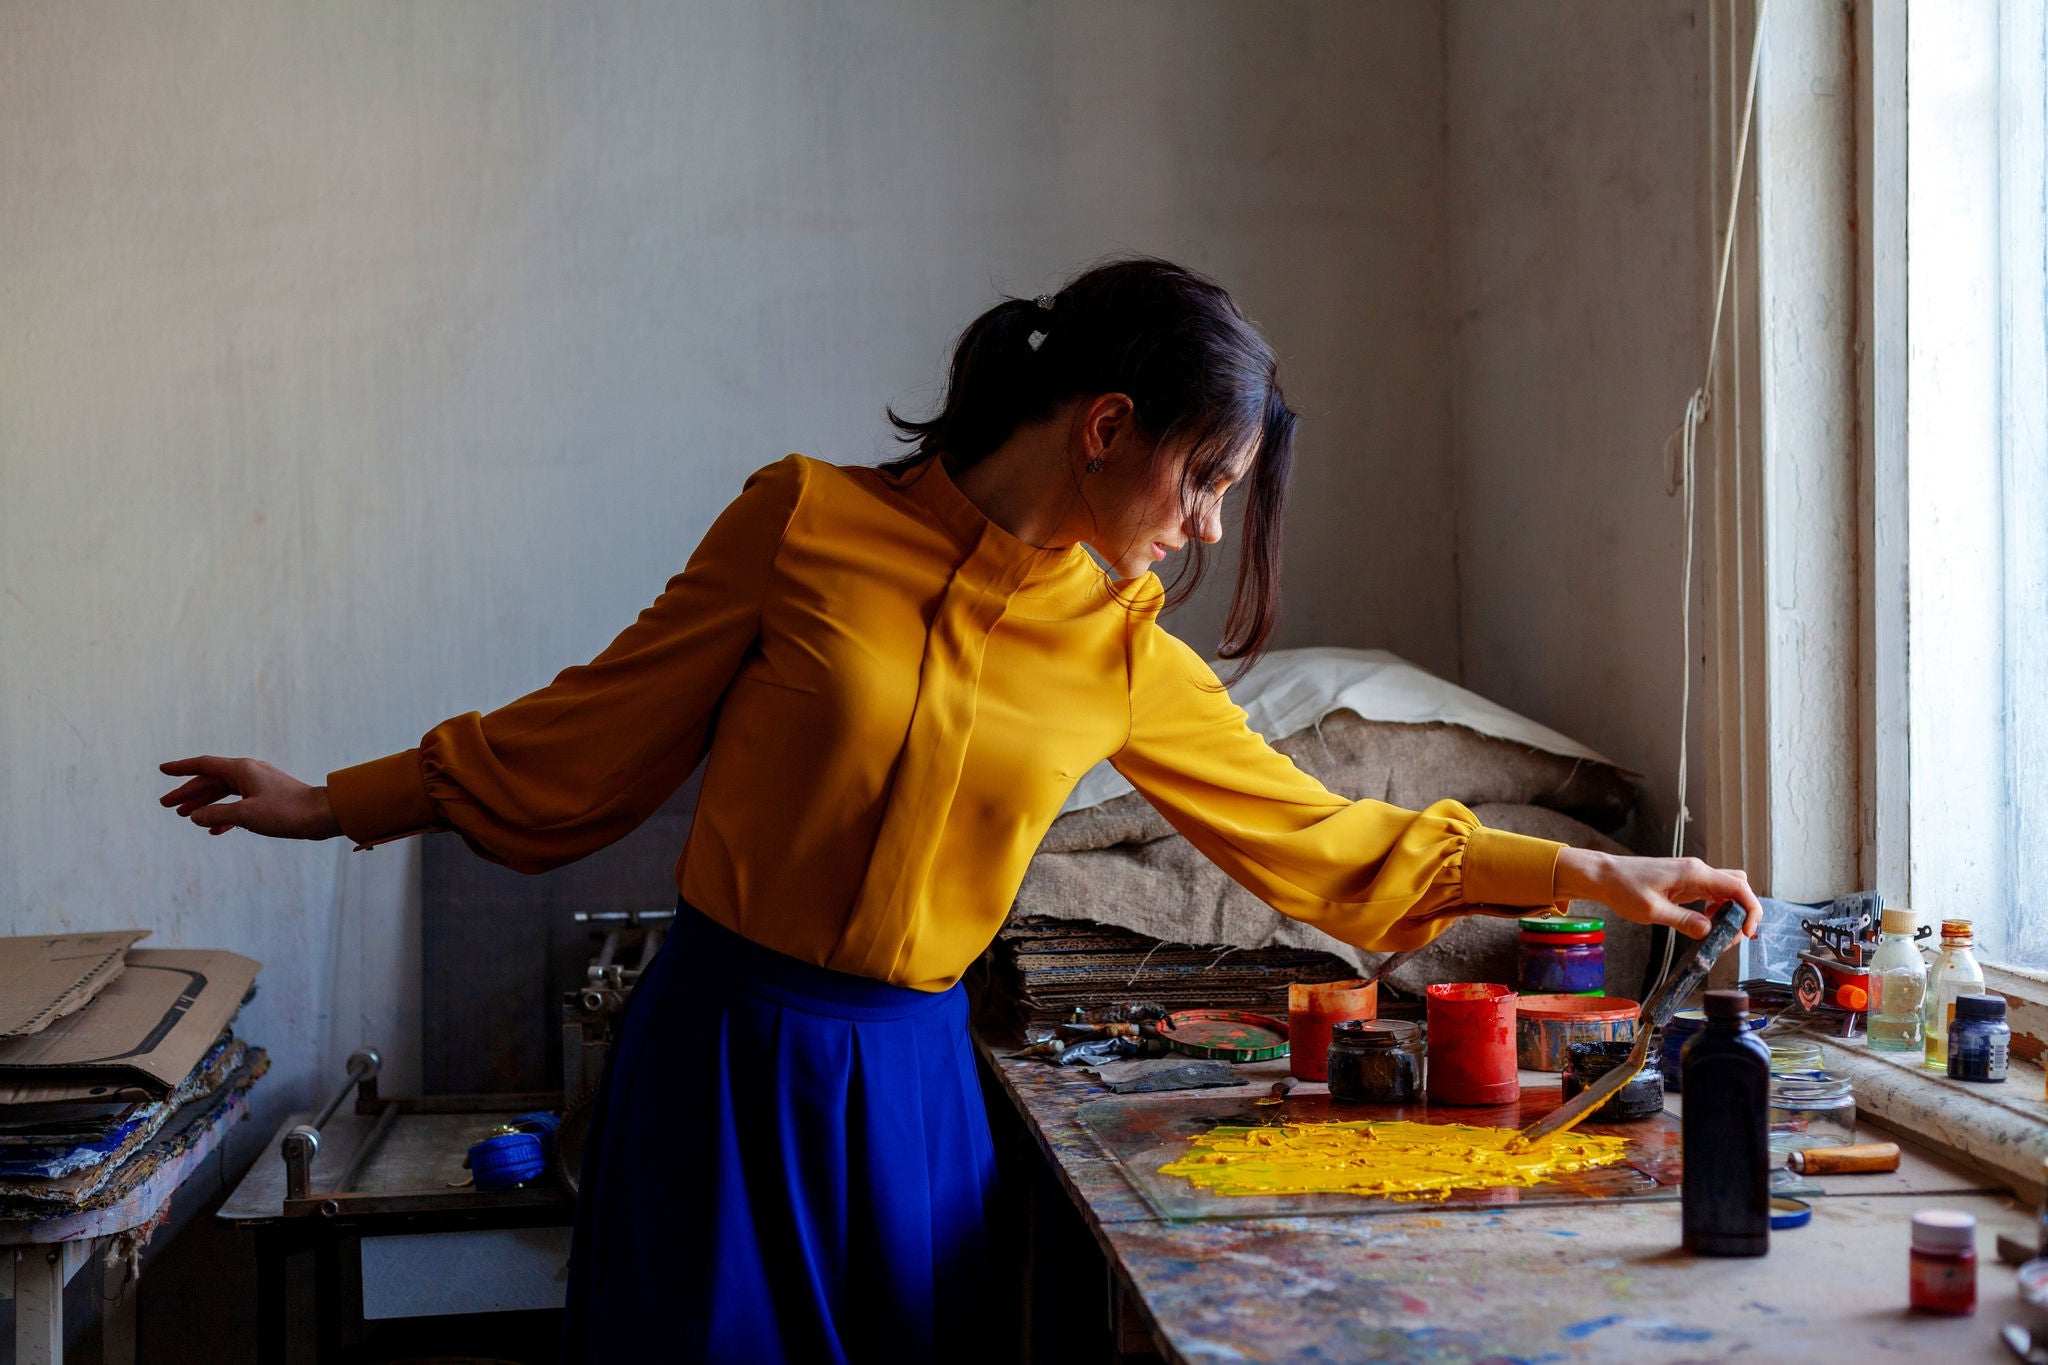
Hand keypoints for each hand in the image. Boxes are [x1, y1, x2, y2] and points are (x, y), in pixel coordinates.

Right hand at [158, 756, 342, 840]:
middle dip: (187, 793)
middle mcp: (249, 773)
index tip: (162, 769)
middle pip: (211, 780)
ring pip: (224, 793)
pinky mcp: (268, 799)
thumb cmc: (286, 812)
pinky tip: (215, 830)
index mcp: (241, 770)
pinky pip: (239, 804)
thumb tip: (195, 817)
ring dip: (204, 804)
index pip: (204, 765)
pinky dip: (225, 815)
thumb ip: (216, 814)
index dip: (181, 768)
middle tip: (165, 805)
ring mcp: (259, 785)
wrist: (322, 815)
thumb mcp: (245, 815)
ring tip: (184, 817)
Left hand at [1553, 848, 1762, 940]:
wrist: (1604, 875)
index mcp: (1693, 873)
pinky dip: (1717, 908)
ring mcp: (1692, 875)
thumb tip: (1709, 931)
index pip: (1738, 886)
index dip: (1751, 909)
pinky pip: (1711, 893)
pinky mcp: (1685, 882)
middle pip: (1738, 885)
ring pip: (1727, 889)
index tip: (1749, 932)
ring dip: (1730, 910)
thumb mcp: (1651, 911)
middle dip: (1744, 911)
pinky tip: (1705, 922)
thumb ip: (1682, 921)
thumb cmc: (1623, 888)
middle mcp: (1697, 870)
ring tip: (1718, 933)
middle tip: (1731, 936)